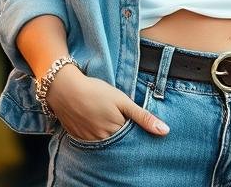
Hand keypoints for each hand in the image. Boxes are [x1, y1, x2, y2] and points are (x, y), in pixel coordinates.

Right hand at [47, 65, 168, 141]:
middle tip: (116, 116)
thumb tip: (165, 131)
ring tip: (105, 118)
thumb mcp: (123, 100)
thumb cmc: (96, 91)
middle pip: (118, 142)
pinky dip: (95, 134)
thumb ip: (143, 117)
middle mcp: (103, 140)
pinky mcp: (77, 137)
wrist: (64, 88)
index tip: (133, 121)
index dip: (134, 129)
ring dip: (108, 135)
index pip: (131, 138)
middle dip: (122, 134)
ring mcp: (89, 140)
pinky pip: (91, 142)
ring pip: (105, 143)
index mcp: (116, 131)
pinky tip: (94, 121)